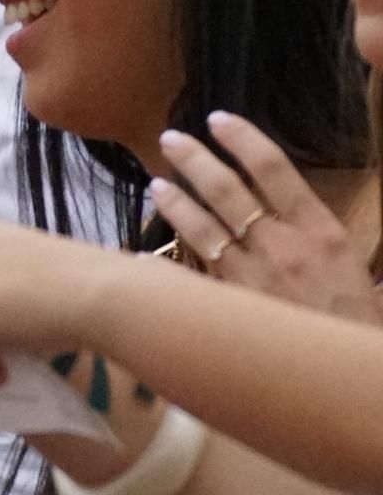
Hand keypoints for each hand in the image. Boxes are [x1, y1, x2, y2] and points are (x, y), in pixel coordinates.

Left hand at [153, 112, 379, 324]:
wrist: (348, 374)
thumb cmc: (355, 321)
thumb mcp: (346, 265)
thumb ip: (310, 235)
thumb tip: (280, 212)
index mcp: (320, 230)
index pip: (274, 168)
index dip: (242, 138)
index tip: (218, 119)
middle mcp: (283, 246)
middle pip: (227, 190)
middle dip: (194, 159)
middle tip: (170, 139)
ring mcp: (252, 277)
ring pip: (201, 228)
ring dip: (174, 202)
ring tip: (155, 184)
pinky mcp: (231, 306)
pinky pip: (188, 278)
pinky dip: (162, 267)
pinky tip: (140, 257)